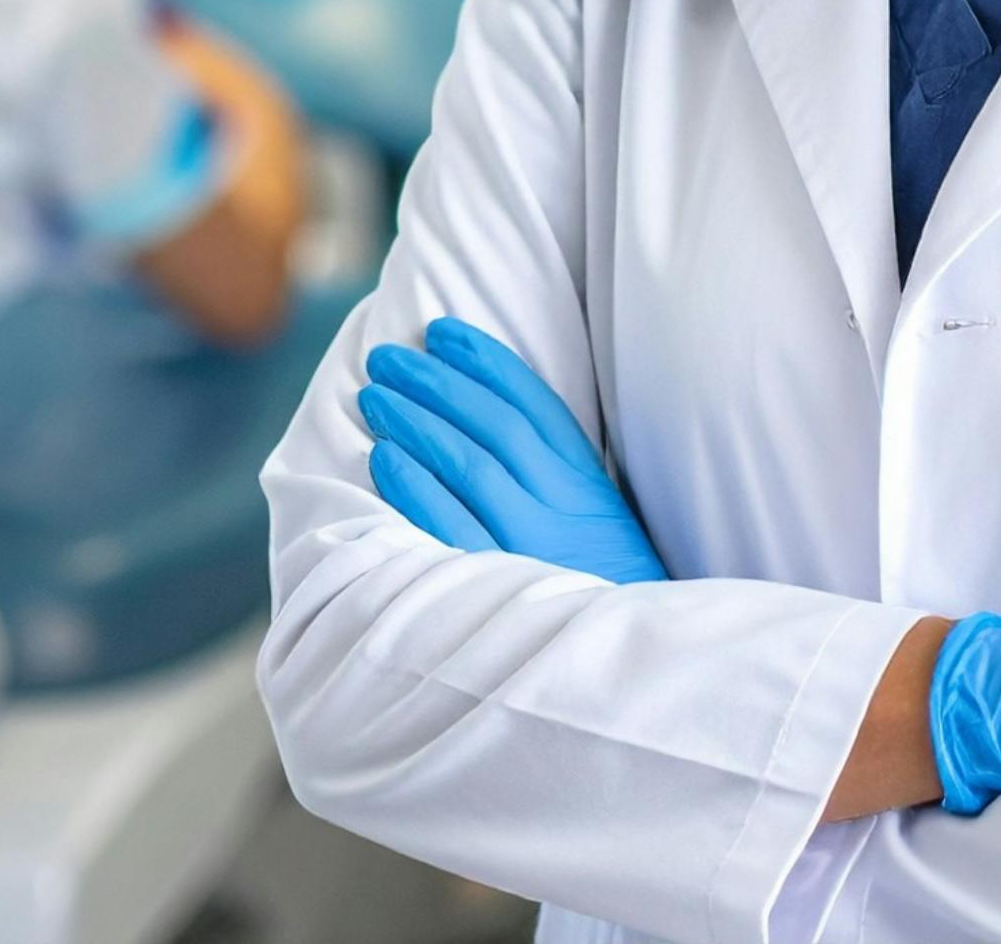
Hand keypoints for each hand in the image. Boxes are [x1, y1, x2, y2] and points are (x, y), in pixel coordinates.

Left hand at [356, 317, 671, 584]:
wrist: (627, 668)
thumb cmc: (603, 595)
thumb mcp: (600, 527)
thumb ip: (559, 481)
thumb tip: (488, 425)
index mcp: (589, 486)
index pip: (535, 406)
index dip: (486, 362)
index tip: (442, 332)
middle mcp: (563, 506)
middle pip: (494, 426)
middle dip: (436, 383)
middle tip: (387, 359)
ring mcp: (532, 545)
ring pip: (469, 466)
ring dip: (416, 423)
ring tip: (374, 397)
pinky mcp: (501, 586)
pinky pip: (452, 526)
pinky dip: (417, 488)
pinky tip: (383, 459)